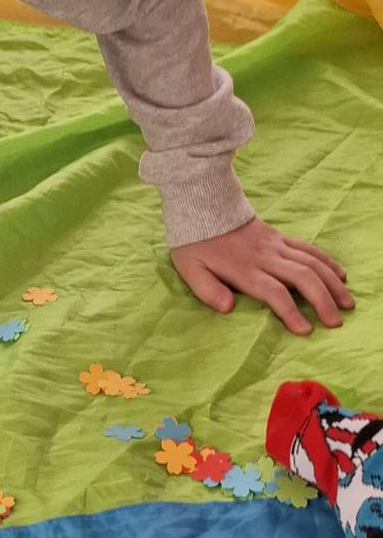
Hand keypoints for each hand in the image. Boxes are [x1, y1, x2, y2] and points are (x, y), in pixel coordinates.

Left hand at [171, 218, 352, 336]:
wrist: (202, 207)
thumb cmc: (195, 244)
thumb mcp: (190, 270)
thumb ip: (208, 290)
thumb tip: (227, 308)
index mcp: (245, 269)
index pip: (274, 292)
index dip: (291, 312)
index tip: (305, 330)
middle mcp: (266, 257)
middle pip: (302, 277)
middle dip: (322, 300)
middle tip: (335, 322)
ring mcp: (276, 245)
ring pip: (312, 263)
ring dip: (332, 283)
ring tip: (347, 303)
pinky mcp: (280, 237)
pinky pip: (309, 248)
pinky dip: (327, 262)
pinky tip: (341, 275)